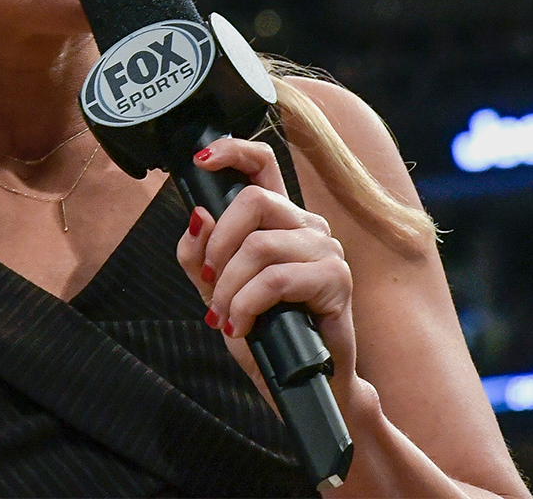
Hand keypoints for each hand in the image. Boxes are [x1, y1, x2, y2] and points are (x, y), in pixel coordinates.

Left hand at [175, 137, 359, 400]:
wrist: (296, 382)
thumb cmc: (262, 331)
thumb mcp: (216, 289)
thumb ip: (199, 254)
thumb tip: (197, 215)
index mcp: (278, 219)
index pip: (262, 163)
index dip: (233, 150)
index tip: (200, 159)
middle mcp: (306, 225)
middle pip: (253, 200)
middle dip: (217, 243)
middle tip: (210, 282)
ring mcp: (325, 249)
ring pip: (259, 246)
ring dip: (229, 288)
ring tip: (225, 317)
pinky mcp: (336, 279)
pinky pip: (275, 279)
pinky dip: (246, 305)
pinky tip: (241, 326)